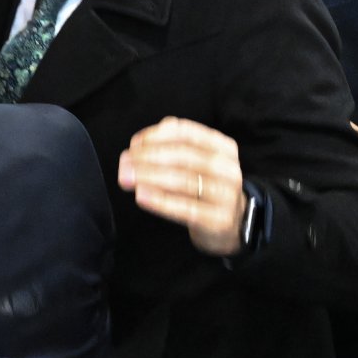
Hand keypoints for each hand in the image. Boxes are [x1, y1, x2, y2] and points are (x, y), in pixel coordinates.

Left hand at [118, 116, 247, 255]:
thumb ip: (174, 144)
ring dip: (149, 177)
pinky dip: (161, 201)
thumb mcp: (198, 160)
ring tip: (126, 177)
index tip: (134, 143)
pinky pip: (186, 208)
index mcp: (223, 148)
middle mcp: (228, 169)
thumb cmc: (205, 185)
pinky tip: (141, 196)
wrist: (233, 224)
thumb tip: (143, 140)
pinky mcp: (219, 220)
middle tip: (124, 163)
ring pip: (184, 181)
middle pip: (183, 156)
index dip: (156, 136)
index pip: (187, 133)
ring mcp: (227, 195)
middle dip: (148, 157)